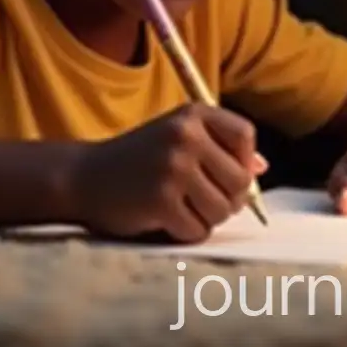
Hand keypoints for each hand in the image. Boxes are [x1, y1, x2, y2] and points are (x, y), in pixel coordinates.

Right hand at [70, 103, 266, 241]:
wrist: (85, 176)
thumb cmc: (140, 158)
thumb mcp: (179, 138)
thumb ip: (219, 148)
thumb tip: (261, 168)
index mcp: (193, 113)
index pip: (245, 135)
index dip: (243, 160)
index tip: (224, 172)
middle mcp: (185, 134)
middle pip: (240, 180)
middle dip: (228, 199)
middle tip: (205, 200)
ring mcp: (172, 167)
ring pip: (222, 209)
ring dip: (207, 218)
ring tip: (184, 208)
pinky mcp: (160, 200)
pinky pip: (197, 230)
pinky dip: (186, 232)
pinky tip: (166, 218)